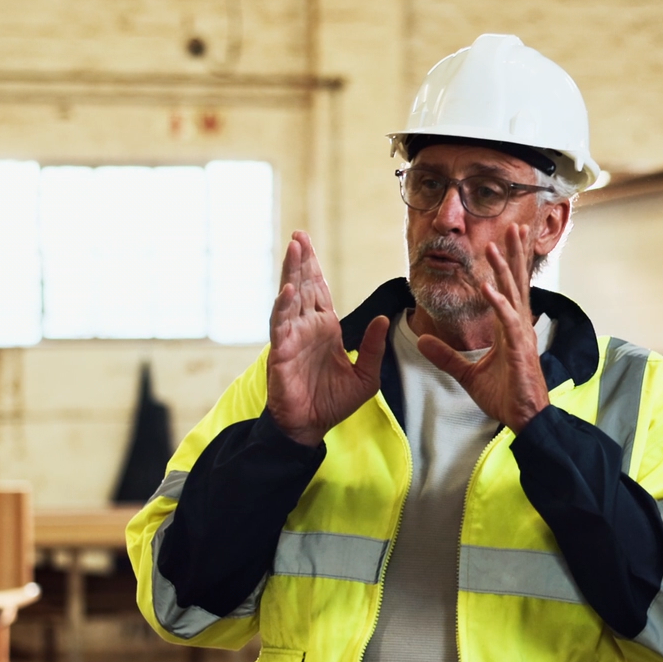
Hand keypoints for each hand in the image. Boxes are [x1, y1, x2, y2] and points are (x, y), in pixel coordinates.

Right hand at [266, 231, 390, 445]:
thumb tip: (381, 319)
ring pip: (290, 298)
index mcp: (325, 329)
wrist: (311, 427)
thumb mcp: (366, 375)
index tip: (308, 243)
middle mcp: (306, 328)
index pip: (318, 291)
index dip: (314, 267)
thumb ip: (372, 347)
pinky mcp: (281, 352)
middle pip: (303, 286)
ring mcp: (291, 338)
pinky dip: (283, 307)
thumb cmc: (334, 403)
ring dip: (291, 273)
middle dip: (301, 260)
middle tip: (299, 235)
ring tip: (293, 249)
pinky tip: (287, 290)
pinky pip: (281, 325)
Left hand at [416, 224, 549, 430]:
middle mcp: (519, 327)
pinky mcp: (520, 350)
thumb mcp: (467, 374)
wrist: (523, 420)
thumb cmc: (505, 396)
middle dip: (513, 255)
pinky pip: (507, 321)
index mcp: (510, 329)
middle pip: (515, 283)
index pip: (508, 290)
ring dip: (503, 270)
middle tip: (514, 227)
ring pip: (512, 294)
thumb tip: (422, 341)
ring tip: (494, 246)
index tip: (502, 241)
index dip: (506, 266)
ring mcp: (521, 336)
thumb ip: (446, 356)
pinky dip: (498, 303)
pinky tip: (488, 287)